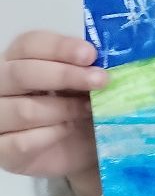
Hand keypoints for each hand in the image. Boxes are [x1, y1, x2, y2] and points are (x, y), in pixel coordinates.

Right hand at [0, 31, 108, 195]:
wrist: (80, 148)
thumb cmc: (79, 106)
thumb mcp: (85, 82)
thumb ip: (87, 67)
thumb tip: (103, 60)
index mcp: (19, 59)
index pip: (30, 44)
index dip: (60, 47)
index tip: (91, 55)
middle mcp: (0, 85)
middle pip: (22, 74)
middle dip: (65, 76)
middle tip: (101, 80)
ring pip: (25, 110)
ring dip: (64, 109)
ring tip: (89, 110)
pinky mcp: (2, 150)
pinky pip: (23, 142)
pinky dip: (53, 135)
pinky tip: (69, 130)